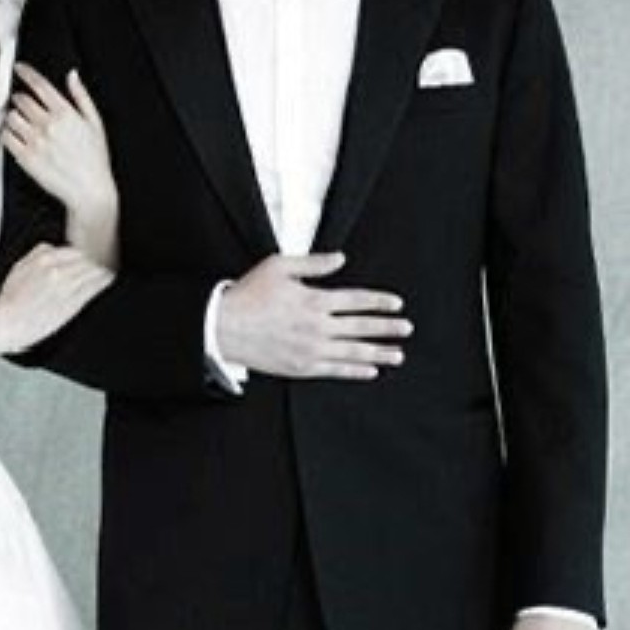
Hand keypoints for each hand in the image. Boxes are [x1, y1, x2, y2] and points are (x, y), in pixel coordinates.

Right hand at [0, 243, 113, 352]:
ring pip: (94, 271)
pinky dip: (104, 282)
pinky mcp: (72, 302)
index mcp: (43, 259)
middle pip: (87, 260)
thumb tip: (52, 248)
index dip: (83, 256)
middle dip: (94, 263)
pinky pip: (95, 287)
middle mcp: (57, 270)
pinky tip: (109, 280)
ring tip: (107, 272)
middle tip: (102, 266)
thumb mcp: (18, 268)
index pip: (74, 251)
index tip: (88, 260)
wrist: (7, 324)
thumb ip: (37, 254)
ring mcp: (66, 286)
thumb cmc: (10, 301)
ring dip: (102, 271)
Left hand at [2, 64, 115, 218]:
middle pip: (21, 100)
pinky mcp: (26, 158)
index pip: (39, 85)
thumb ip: (82, 96)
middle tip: (23, 103)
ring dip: (13, 116)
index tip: (19, 68)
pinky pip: (6, 138)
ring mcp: (35, 141)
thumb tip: (72, 75)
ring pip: (11, 117)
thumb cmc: (95, 160)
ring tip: (20, 122)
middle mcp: (48, 125)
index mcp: (65, 113)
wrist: (89, 190)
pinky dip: (8, 134)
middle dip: (20, 98)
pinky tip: (16, 136)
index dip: (26, 72)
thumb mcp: (95, 123)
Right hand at [217, 252, 411, 379]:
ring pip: (353, 352)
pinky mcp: (301, 367)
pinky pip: (335, 370)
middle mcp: (317, 326)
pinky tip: (370, 371)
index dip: (379, 302)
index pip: (356, 300)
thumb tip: (340, 258)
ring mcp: (311, 349)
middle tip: (406, 329)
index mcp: (314, 300)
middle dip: (387, 328)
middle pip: (361, 327)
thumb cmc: (248, 294)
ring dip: (379, 353)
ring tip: (398, 355)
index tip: (396, 304)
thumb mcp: (278, 266)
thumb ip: (313, 263)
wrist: (223, 327)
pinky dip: (355, 371)